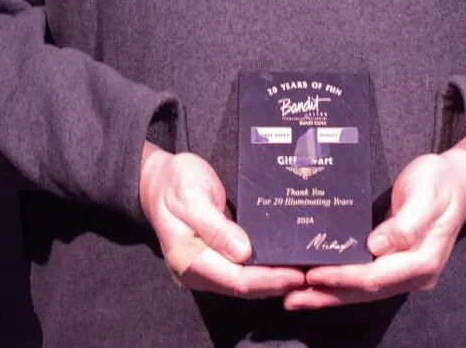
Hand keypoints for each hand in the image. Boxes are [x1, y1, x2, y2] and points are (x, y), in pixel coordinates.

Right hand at [139, 142, 305, 297]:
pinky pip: (240, 271)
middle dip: (276, 284)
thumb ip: (215, 226)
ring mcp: (204, 266)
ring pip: (243, 283)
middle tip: (309, 275)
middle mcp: (196, 270)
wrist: (156, 178)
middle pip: (242, 286)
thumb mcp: (192, 196)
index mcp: (189, 258)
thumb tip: (244, 252)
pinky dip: (261, 271)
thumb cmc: (175, 182)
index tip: (296, 274)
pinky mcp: (212, 257)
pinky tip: (281, 262)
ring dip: (272, 280)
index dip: (269, 280)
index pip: (236, 279)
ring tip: (302, 272)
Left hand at [283, 137, 465, 309]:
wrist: (458, 181)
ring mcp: (405, 272)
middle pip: (364, 292)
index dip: (342, 277)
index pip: (374, 277)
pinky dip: (341, 283)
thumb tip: (376, 247)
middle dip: (327, 295)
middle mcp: (414, 275)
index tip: (312, 274)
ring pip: (362, 290)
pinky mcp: (396, 264)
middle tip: (291, 297)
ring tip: (296, 297)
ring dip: (329, 294)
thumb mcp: (426, 196)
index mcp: (422, 261)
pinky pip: (365, 279)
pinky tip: (319, 282)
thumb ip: (404, 225)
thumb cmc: (439, 183)